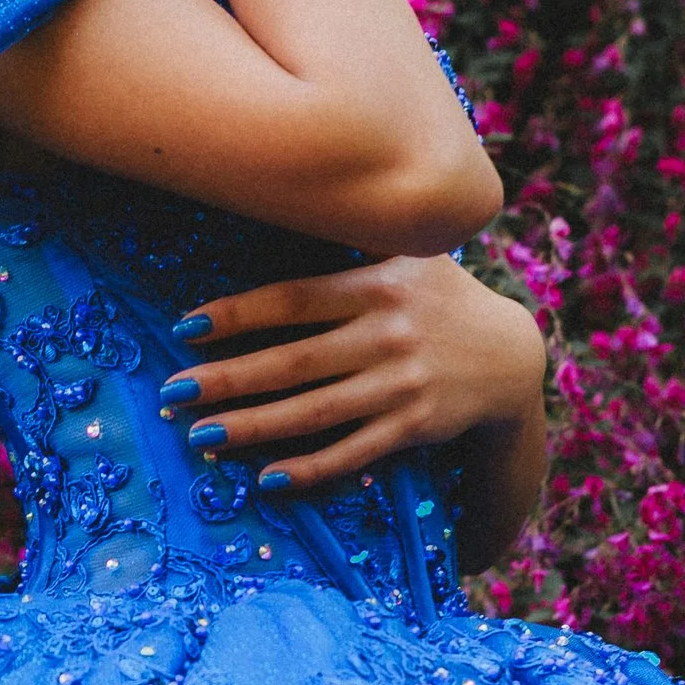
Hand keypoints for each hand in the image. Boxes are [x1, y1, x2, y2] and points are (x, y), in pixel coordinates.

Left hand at [158, 255, 546, 495]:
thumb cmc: (438, 297)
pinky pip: (354, 451)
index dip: (238, 315)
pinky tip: (268, 477)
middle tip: (174, 392)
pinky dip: (311, 467)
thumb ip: (352, 242)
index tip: (187, 328)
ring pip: (315, 411)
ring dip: (255, 427)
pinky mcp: (415, 426)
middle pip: (294, 361)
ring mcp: (402, 384)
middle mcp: (388, 333)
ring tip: (202, 435)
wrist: (511, 356)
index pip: (294, 299)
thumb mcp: (407, 257)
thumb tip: (278, 207)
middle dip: (228, 378)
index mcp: (378, 285)